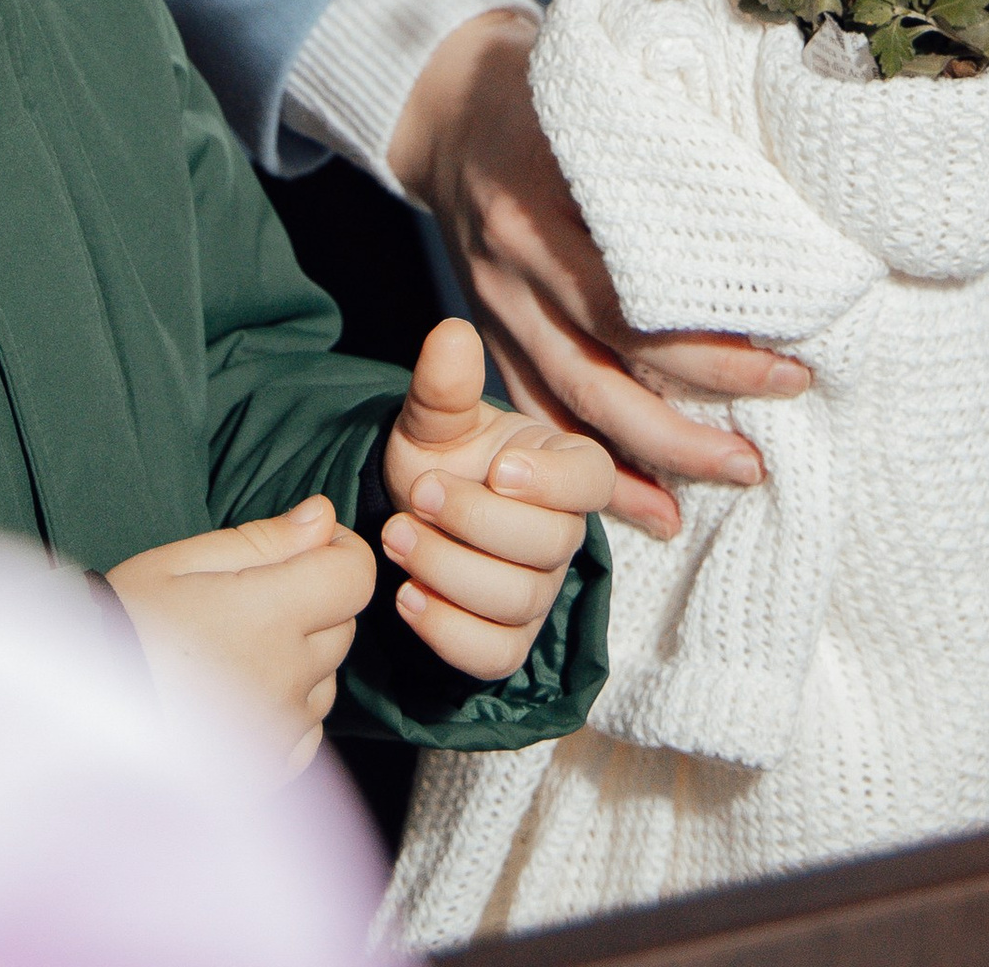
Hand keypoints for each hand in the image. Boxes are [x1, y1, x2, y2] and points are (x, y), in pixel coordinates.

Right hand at [105, 496, 375, 767]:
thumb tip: (324, 517)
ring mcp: (279, 733)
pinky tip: (242, 697)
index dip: (341, 551)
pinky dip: (288, 712)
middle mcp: (286, 678)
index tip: (312, 546)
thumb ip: (261, 540)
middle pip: (343, 625)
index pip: (355, 576)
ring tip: (236, 651)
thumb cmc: (122, 628)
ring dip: (301, 659)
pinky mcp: (265, 773)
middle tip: (254, 597)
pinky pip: (306, 734)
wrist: (74, 721)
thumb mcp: (180, 562)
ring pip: (326, 680)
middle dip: (316, 601)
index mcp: (269, 616)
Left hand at [379, 318, 612, 679]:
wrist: (411, 510)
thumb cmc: (441, 455)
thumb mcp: (434, 416)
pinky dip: (446, 629)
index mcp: (564, 467)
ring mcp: (539, 592)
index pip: (592, 480)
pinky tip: (406, 594)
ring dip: (448, 570)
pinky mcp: (508, 640)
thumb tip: (452, 333)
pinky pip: (494, 654)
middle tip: (417, 494)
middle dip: (474, 522)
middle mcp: (563, 533)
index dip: (551, 483)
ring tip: (396, 537)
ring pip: (516, 601)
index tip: (498, 469)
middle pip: (548, 547)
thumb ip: (444, 383)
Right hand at [390, 13, 809, 541]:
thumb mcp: (596, 97)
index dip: (712, 346)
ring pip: (571, 404)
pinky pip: (534, 414)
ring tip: (731, 479)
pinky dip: (587, 467)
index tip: (789, 364)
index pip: (634, 298)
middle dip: (693, 421)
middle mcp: (513, 265)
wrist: (439, 103)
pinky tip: (646, 507)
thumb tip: (771, 212)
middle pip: (607, 365)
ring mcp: (493, 305)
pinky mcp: (488, 331)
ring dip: (652, 459)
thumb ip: (661, 152)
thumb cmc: (539, 87)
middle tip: (766, 451)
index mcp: (541, 200)